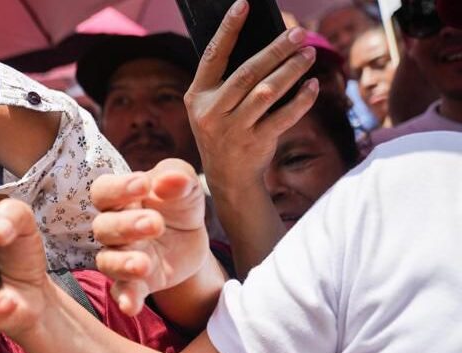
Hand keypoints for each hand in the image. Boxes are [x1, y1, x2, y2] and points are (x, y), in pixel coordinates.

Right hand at [89, 159, 209, 315]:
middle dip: (126, 227)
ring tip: (144, 264)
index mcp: (120, 200)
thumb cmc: (177, 203)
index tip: (143, 185)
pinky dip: (125, 299)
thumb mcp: (185, 185)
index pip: (103, 191)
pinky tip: (131, 307)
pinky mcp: (134, 283)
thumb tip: (169, 180)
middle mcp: (113, 229)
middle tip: (156, 224)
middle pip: (103, 228)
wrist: (190, 239)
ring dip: (122, 263)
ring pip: (107, 261)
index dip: (118, 189)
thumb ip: (177, 176)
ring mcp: (121, 258)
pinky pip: (122, 292)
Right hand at [186, 0, 319, 194]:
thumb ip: (228, 80)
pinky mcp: (255, 143)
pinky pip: (284, 117)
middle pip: (247, 73)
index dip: (228, 29)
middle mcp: (211, 112)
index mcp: (197, 96)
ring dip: (291, 70)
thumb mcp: (213, 106)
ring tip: (309, 54)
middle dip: (275, 50)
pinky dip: (302, 100)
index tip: (244, 4)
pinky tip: (313, 85)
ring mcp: (233, 129)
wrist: (228, 177)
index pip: (214, 56)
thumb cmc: (225, 130)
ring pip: (267, 92)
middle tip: (298, 33)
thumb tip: (266, 45)